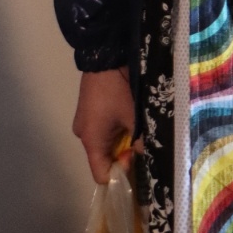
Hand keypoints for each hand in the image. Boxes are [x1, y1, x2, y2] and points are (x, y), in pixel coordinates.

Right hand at [72, 67, 135, 183]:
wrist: (105, 57)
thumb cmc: (119, 91)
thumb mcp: (135, 119)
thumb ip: (142, 143)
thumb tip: (149, 158)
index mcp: (91, 141)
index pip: (101, 175)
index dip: (119, 175)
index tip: (134, 159)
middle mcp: (83, 136)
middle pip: (103, 159)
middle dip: (122, 155)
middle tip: (139, 140)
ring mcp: (83, 122)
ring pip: (104, 143)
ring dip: (120, 140)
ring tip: (135, 125)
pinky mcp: (87, 111)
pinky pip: (101, 129)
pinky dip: (114, 129)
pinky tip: (126, 116)